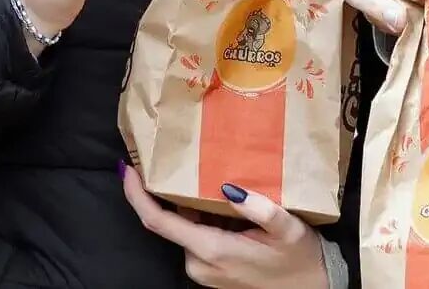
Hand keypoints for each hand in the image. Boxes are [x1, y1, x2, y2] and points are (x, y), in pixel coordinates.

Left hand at [121, 166, 326, 288]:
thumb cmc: (301, 259)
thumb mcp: (289, 230)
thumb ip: (261, 209)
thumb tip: (230, 187)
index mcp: (212, 250)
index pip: (158, 222)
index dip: (137, 196)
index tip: (128, 169)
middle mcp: (199, 264)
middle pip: (169, 221)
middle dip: (166, 192)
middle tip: (172, 157)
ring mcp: (203, 270)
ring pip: (183, 228)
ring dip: (187, 204)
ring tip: (201, 173)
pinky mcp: (210, 271)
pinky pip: (194, 238)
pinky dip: (198, 217)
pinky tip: (215, 199)